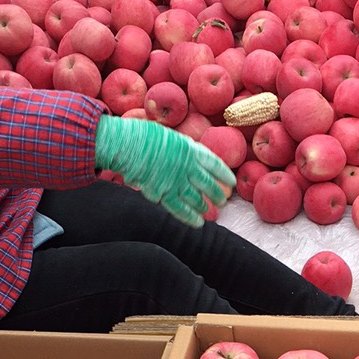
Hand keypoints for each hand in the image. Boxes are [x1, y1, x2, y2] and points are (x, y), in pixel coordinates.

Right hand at [94, 115, 234, 226]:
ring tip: (209, 211)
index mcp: (191, 150)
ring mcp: (176, 181)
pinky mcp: (163, 193)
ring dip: (204, 206)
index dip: (224, 175)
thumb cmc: (143, 136)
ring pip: (196, 199)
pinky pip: (180, 209)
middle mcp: (187, 167)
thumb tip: (193, 151)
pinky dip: (190, 217)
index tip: (231, 182)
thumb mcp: (170, 135)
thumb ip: (184, 146)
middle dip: (217, 194)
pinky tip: (198, 223)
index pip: (215, 165)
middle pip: (208, 185)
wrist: (126, 145)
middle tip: (222, 201)